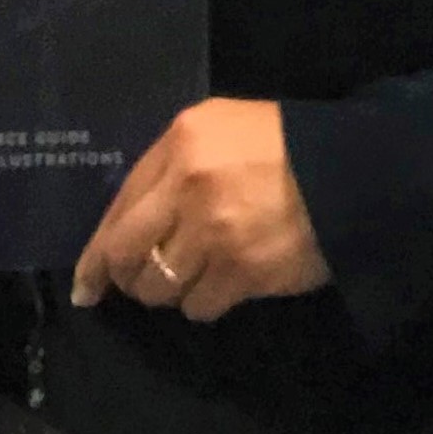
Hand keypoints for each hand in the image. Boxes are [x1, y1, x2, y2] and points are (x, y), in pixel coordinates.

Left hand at [71, 98, 330, 323]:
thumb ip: (171, 163)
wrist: (347, 172)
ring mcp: (213, 232)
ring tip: (189, 278)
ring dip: (168, 291)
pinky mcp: (242, 272)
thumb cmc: (279, 144)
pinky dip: (202, 303)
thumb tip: (131, 219)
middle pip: (127, 252)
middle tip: (131, 288)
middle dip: (123, 278)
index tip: (85, 283)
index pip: (119, 205)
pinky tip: (219, 287)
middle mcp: (187, 186)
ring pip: (160, 286)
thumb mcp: (218, 127)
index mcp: (179, 142)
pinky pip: (199, 305)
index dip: (97, 251)